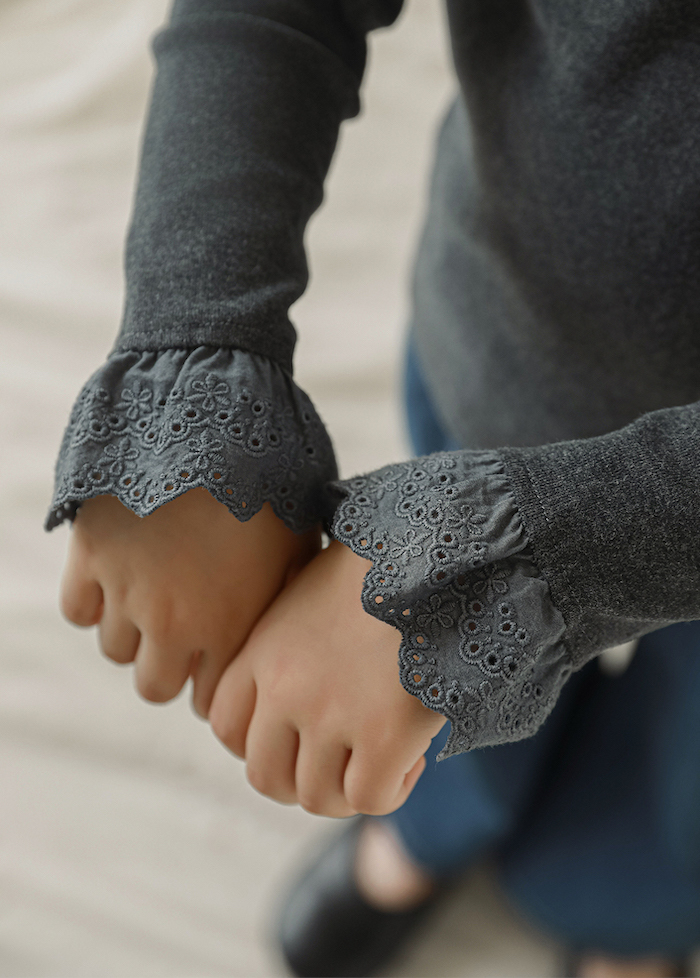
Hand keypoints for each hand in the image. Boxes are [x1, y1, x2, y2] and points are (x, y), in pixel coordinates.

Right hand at [59, 489, 318, 716]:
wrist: (217, 416)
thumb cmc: (274, 479)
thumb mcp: (300, 544)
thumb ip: (286, 598)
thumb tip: (295, 629)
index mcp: (229, 625)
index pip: (208, 700)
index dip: (212, 682)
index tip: (215, 660)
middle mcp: (172, 622)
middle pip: (154, 687)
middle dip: (171, 666)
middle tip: (184, 631)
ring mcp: (126, 589)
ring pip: (115, 650)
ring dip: (134, 631)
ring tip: (156, 592)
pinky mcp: (89, 553)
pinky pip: (78, 609)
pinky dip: (94, 600)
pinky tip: (121, 575)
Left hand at [209, 541, 445, 817]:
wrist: (436, 552)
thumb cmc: (381, 565)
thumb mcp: (312, 590)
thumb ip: (289, 641)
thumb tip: (299, 683)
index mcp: (264, 652)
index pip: (227, 727)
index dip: (259, 743)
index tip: (299, 736)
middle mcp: (286, 689)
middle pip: (265, 775)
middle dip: (301, 779)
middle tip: (342, 760)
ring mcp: (332, 715)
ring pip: (316, 798)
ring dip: (348, 790)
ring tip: (384, 757)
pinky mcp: (385, 735)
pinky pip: (369, 799)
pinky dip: (391, 791)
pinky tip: (415, 757)